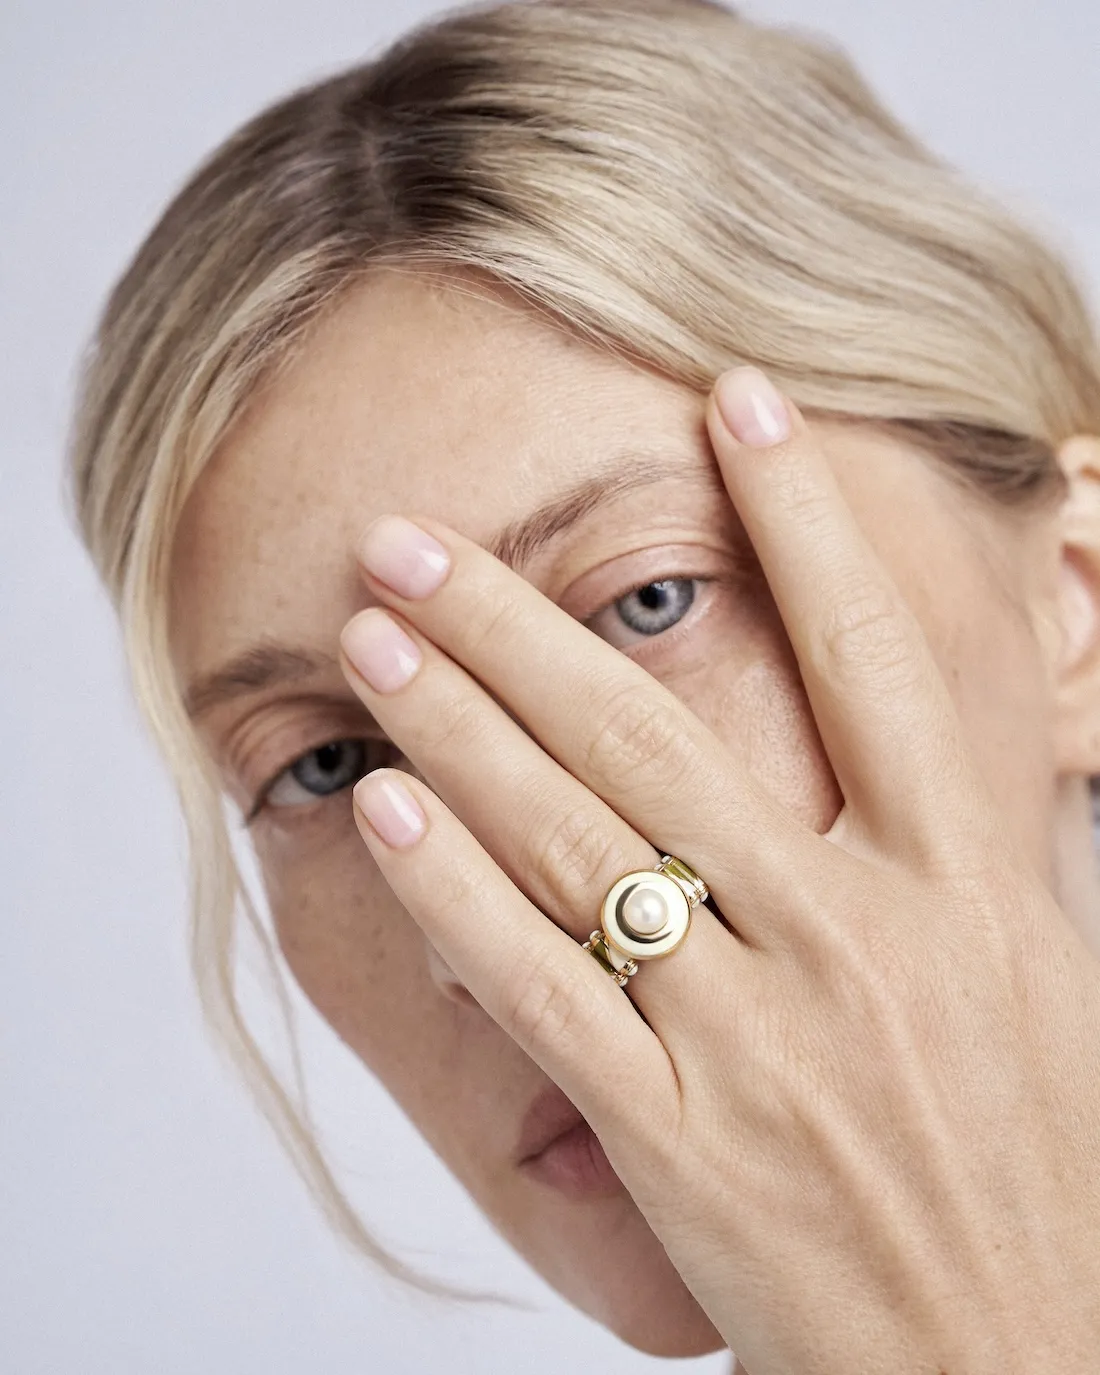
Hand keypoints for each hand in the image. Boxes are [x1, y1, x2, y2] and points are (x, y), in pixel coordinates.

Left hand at [337, 366, 1099, 1373]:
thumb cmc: (1045, 1180)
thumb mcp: (1042, 984)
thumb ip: (965, 854)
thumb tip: (913, 737)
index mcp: (968, 889)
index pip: (876, 657)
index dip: (805, 516)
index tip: (731, 399)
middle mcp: (860, 939)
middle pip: (660, 731)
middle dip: (521, 617)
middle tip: (416, 532)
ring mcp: (763, 1040)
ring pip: (581, 839)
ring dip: (460, 723)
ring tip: (371, 632)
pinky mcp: (684, 1144)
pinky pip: (547, 990)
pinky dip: (455, 893)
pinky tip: (384, 807)